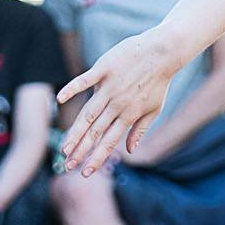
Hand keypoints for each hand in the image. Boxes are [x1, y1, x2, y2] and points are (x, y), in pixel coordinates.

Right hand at [58, 26, 198, 173]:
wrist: (163, 52)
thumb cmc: (159, 81)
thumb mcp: (155, 109)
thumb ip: (140, 130)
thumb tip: (129, 151)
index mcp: (128, 115)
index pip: (108, 142)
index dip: (96, 158)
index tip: (85, 173)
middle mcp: (117, 104)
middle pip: (95, 131)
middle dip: (80, 151)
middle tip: (67, 166)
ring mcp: (109, 87)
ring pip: (88, 113)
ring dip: (75, 132)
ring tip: (64, 147)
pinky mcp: (104, 69)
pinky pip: (85, 80)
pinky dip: (72, 89)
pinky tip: (60, 99)